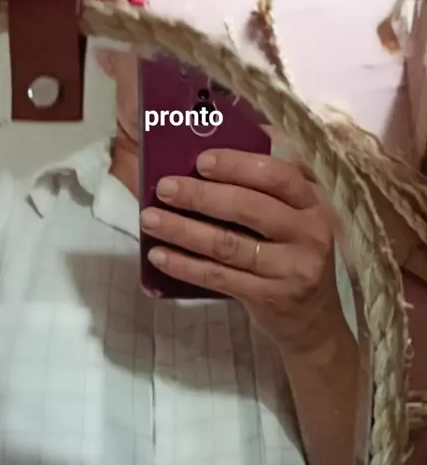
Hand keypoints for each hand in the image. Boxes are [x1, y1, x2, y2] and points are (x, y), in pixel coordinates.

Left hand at [140, 149, 345, 357]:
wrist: (313, 319)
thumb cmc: (292, 252)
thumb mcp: (296, 215)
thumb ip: (269, 183)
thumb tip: (224, 145)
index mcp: (312, 203)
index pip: (278, 175)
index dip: (238, 165)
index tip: (201, 161)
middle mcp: (308, 232)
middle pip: (248, 207)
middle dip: (200, 195)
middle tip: (164, 188)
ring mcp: (291, 268)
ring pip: (228, 244)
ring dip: (183, 230)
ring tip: (150, 219)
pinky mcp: (270, 297)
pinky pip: (219, 277)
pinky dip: (185, 265)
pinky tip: (159, 255)